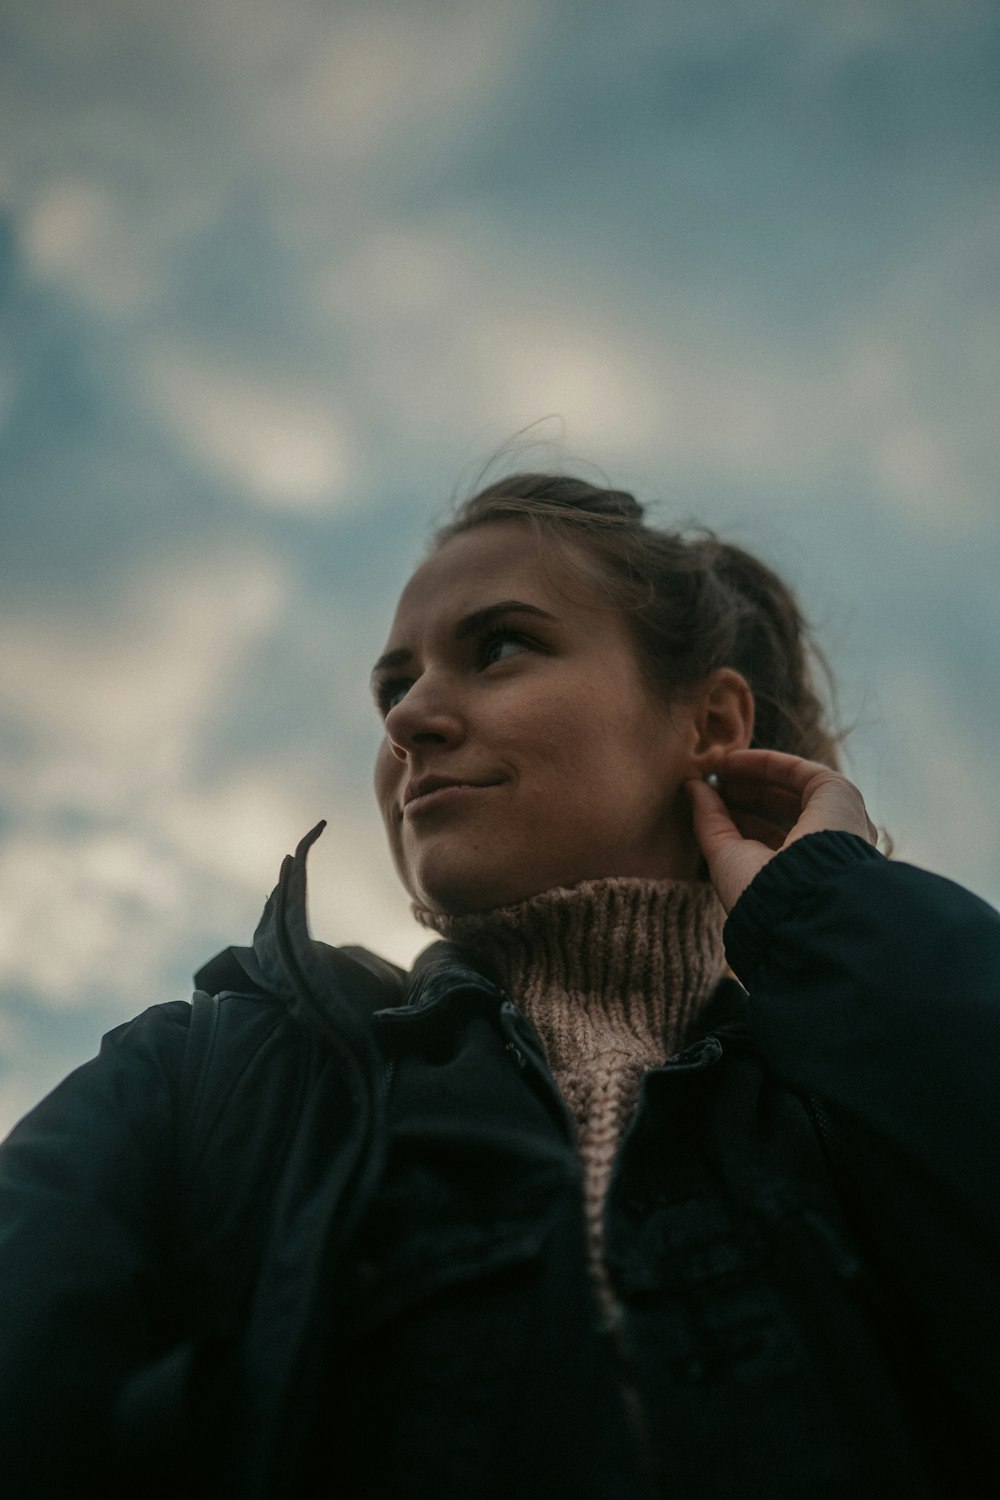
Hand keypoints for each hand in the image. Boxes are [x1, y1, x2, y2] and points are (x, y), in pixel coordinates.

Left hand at [686, 748, 877, 913]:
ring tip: (717, 769)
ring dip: (753, 775)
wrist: (798, 897)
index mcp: (805, 873)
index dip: (739, 817)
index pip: (769, 837)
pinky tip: (730, 761)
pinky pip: (798, 770)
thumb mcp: (725, 856)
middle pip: (782, 810)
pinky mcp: (841, 794)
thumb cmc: (760, 891)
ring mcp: (838, 819)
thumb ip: (709, 821)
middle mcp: (828, 847)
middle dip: (745, 794)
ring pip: (791, 788)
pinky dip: (764, 762)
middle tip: (711, 783)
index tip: (708, 802)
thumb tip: (692, 788)